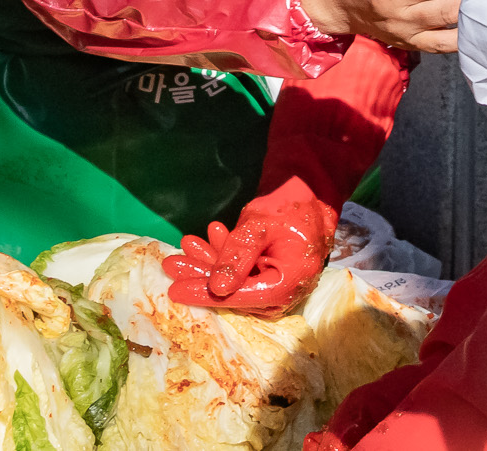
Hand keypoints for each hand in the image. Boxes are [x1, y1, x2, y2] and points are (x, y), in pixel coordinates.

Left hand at [161, 177, 340, 315]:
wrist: (313, 191)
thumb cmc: (289, 205)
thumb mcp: (260, 225)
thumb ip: (238, 257)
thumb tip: (217, 289)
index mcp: (288, 282)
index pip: (240, 296)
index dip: (205, 294)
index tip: (175, 291)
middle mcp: (287, 292)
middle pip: (236, 292)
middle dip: (202, 275)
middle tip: (172, 263)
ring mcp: (281, 286)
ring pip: (237, 282)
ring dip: (211, 264)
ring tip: (188, 245)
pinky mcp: (274, 276)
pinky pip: (245, 273)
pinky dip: (226, 258)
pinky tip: (210, 238)